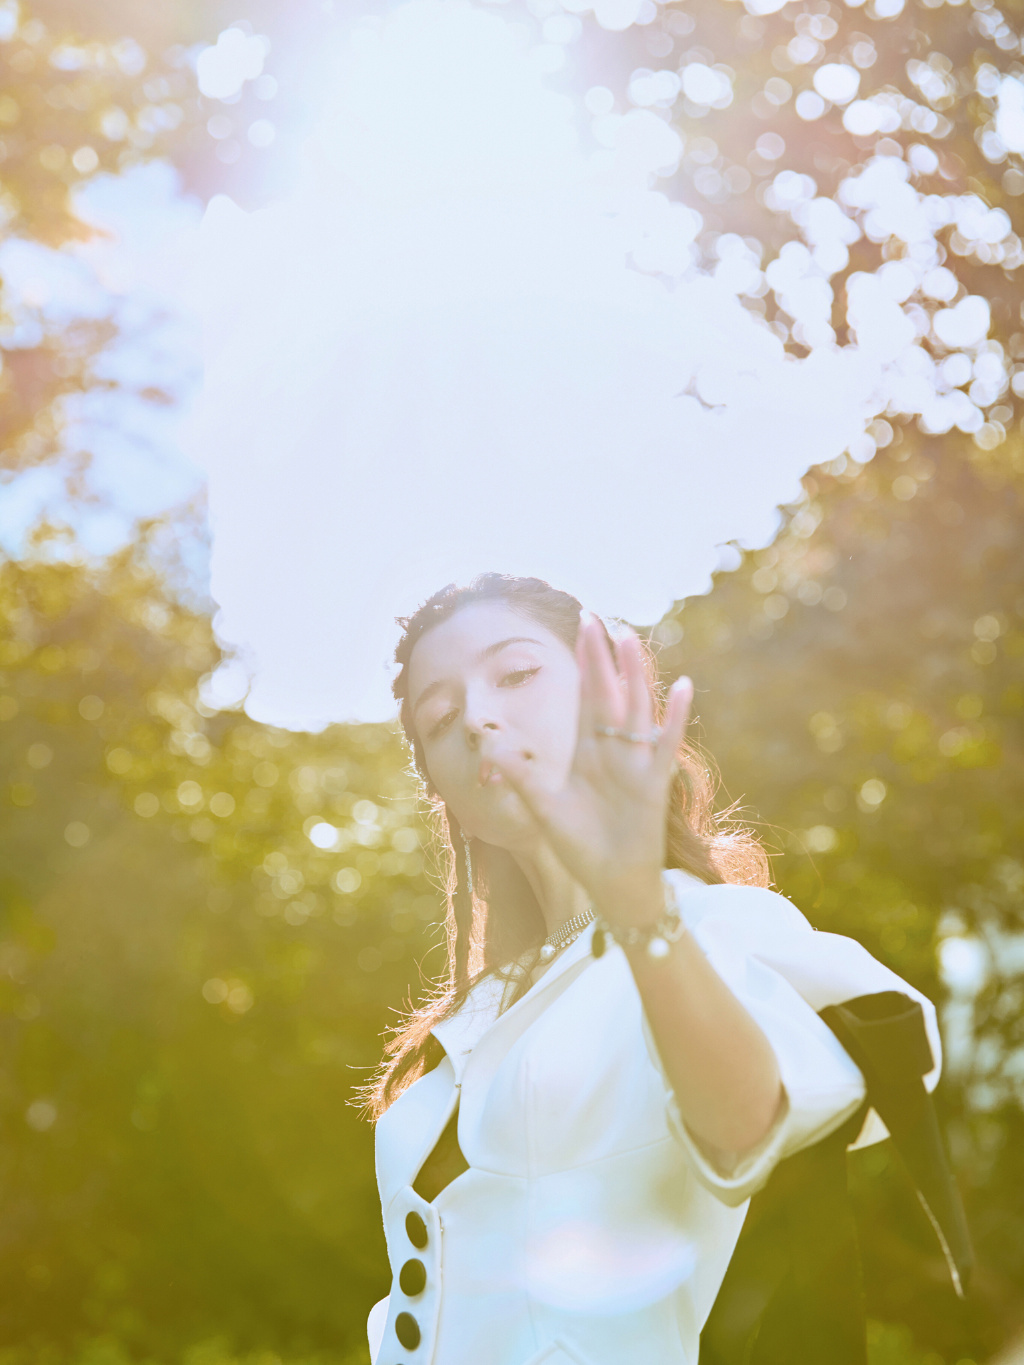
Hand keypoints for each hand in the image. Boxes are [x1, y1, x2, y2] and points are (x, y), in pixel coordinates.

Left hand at [488, 615, 692, 924]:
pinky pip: (664, 744)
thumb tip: (487, 745)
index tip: (580, 626)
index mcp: (586, 751)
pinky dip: (673, 718)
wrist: (610, 882)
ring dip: (633, 676)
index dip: (583, 663)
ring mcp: (635, 763)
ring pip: (635, 709)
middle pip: (607, 693)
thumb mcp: (542, 807)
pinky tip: (682, 689)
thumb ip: (517, 776)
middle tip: (597, 618)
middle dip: (601, 657)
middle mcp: (612, 750)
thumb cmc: (579, 845)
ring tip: (630, 640)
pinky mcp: (653, 783)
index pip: (584, 696)